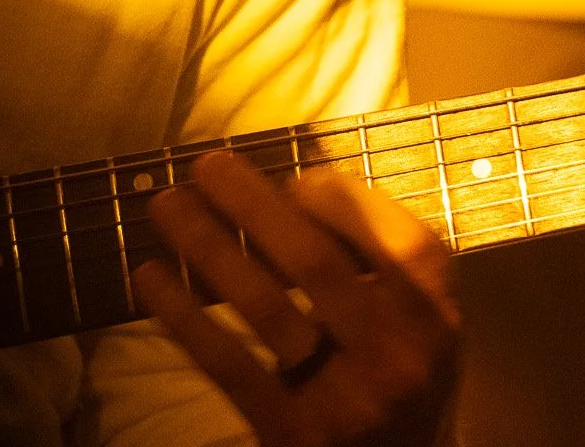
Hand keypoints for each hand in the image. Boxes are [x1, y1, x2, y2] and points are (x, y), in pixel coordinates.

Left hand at [133, 149, 459, 446]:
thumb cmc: (393, 368)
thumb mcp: (410, 313)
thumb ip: (372, 253)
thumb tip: (293, 183)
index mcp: (433, 308)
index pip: (383, 229)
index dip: (332, 194)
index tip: (287, 175)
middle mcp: (401, 352)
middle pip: (313, 257)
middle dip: (250, 201)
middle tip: (205, 164)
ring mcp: (350, 399)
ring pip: (265, 304)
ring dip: (207, 245)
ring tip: (167, 205)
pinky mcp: (297, 437)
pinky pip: (229, 364)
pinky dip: (184, 315)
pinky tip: (151, 277)